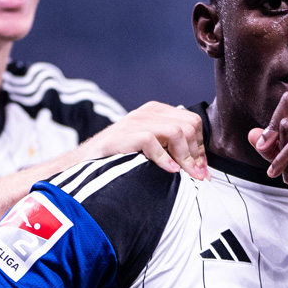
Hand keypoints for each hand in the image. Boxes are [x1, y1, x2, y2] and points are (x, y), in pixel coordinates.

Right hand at [71, 101, 206, 179]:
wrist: (86, 161)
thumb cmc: (120, 157)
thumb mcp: (149, 148)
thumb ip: (170, 149)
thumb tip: (199, 167)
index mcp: (156, 112)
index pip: (192, 122)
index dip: (200, 148)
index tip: (201, 169)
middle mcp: (148, 112)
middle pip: (189, 125)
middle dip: (196, 153)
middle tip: (198, 175)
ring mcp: (136, 121)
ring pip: (176, 132)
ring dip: (185, 157)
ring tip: (185, 174)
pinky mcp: (125, 134)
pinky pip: (153, 141)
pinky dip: (165, 158)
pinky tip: (170, 170)